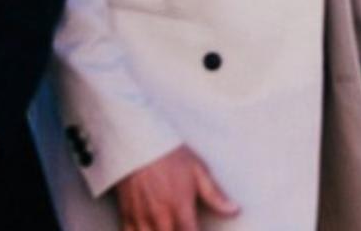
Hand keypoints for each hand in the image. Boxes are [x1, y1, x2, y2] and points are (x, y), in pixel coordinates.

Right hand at [113, 145, 239, 230]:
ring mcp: (141, 215)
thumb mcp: (197, 170)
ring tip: (168, 227)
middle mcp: (160, 215)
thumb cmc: (169, 153)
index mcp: (180, 207)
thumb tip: (234, 210)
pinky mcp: (126, 212)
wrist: (138, 138)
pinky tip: (148, 229)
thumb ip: (215, 195)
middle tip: (182, 226)